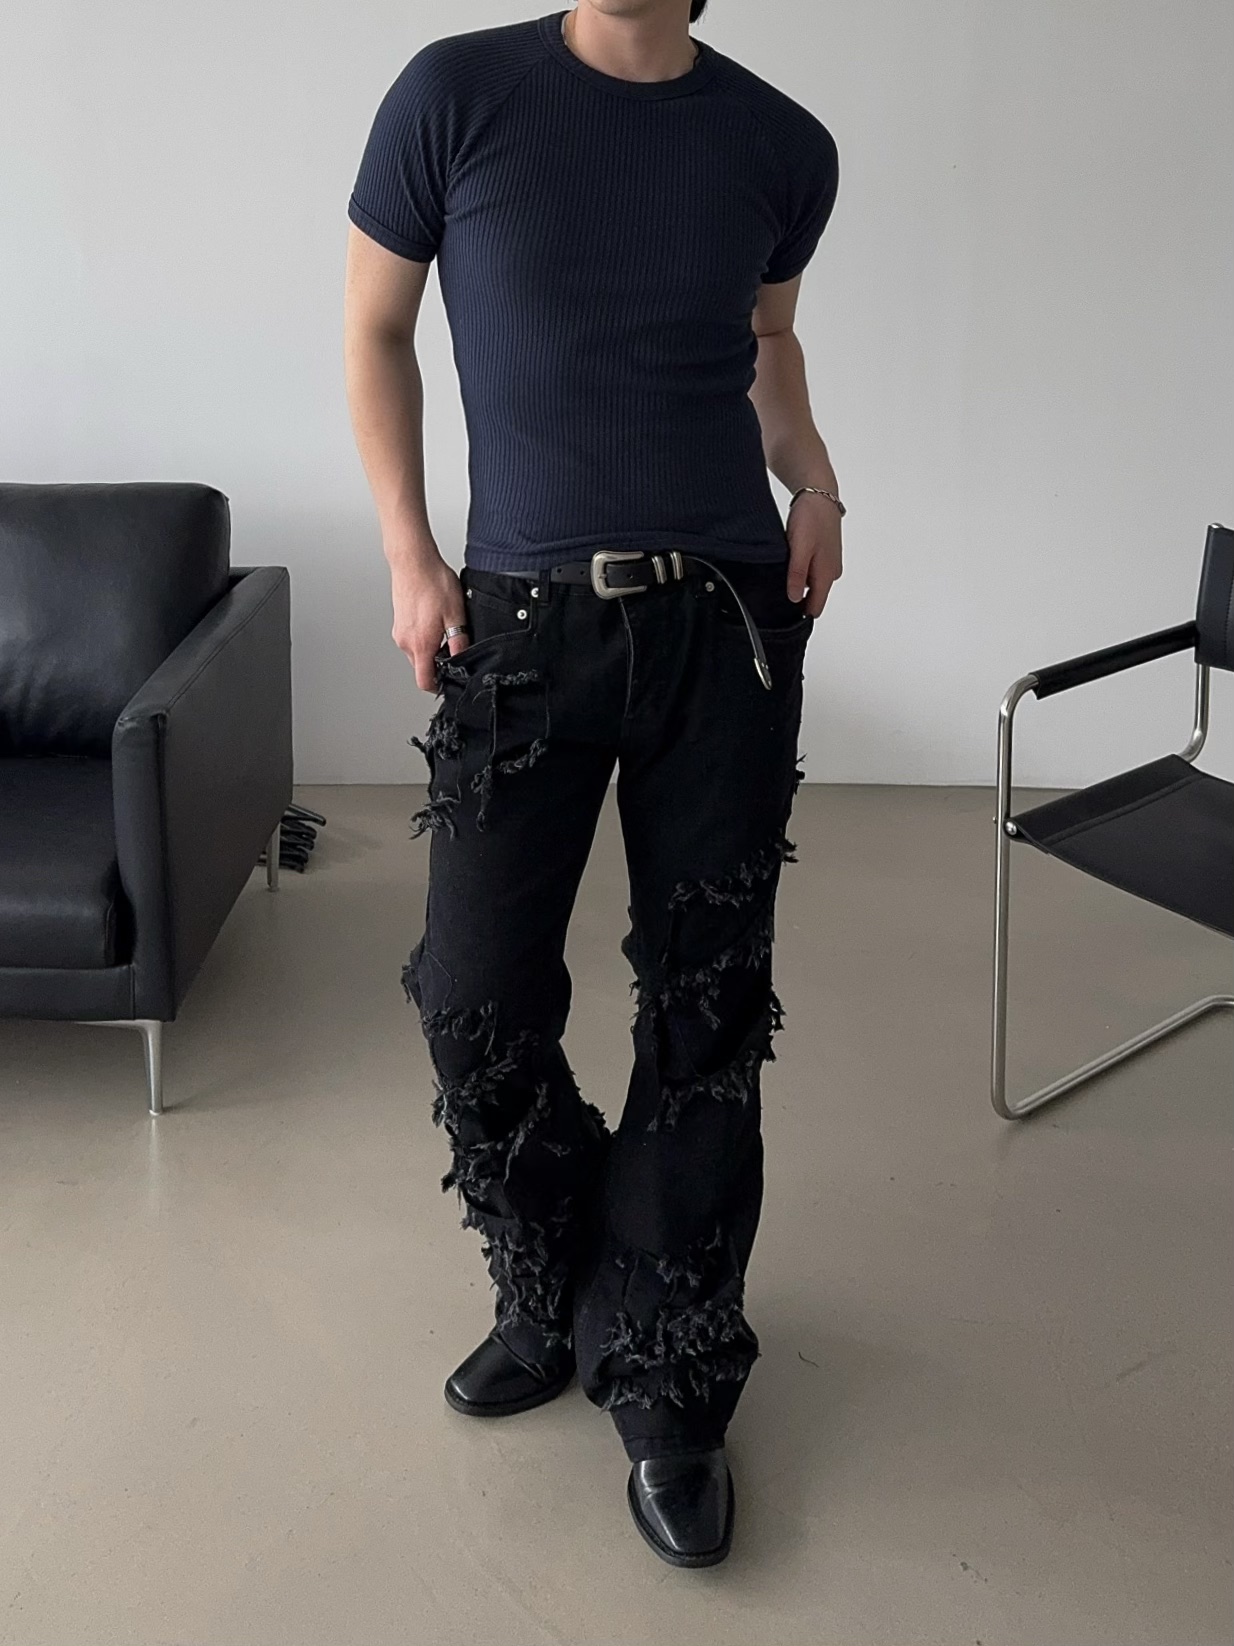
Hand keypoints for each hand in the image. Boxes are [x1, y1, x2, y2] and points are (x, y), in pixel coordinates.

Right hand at [390, 550, 469, 692]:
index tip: (448, 681)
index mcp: (420, 644)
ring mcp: (400, 632)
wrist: (413, 561)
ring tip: (444, 627)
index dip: (438, 686)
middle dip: (437, 664)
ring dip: (431, 648)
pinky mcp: (399, 622)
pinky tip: (433, 618)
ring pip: (417, 652)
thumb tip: (463, 661)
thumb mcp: (456, 615)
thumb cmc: (432, 583)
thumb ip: (459, 643)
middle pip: (421, 667)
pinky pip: (412, 639)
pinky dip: (423, 636)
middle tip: (453, 647)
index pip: (424, 681)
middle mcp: (405, 642)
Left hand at [785, 492, 842, 617]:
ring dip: (796, 581)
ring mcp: (828, 562)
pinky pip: (810, 570)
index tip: (781, 612)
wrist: (819, 492)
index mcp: (827, 574)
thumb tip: (795, 599)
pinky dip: (798, 569)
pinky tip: (787, 560)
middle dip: (795, 597)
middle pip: (812, 597)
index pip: (815, 608)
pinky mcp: (823, 553)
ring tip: (779, 571)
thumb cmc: (811, 518)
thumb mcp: (799, 548)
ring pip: (810, 583)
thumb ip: (797, 575)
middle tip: (773, 588)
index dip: (799, 614)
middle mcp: (831, 572)